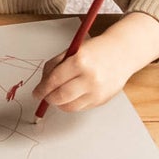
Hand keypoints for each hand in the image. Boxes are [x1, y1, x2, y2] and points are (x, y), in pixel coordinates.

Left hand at [34, 12, 158, 115]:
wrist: (122, 52)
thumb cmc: (96, 50)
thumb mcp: (73, 51)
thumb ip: (55, 66)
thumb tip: (42, 85)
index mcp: (79, 61)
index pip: (53, 81)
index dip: (42, 90)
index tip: (36, 93)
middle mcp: (90, 77)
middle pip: (60, 97)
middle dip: (48, 99)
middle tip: (45, 96)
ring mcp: (97, 91)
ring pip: (70, 106)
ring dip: (60, 103)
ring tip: (59, 95)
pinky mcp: (102, 100)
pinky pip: (81, 107)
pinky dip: (73, 103)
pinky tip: (74, 94)